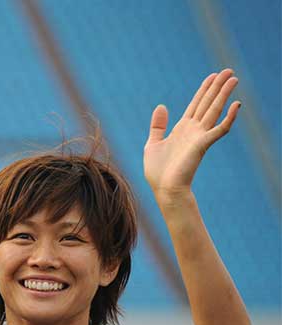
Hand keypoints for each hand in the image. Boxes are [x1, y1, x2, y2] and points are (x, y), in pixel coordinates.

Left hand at [144, 68, 239, 198]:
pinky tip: (236, 105)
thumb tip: (161, 106)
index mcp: (182, 129)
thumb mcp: (153, 143)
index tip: (213, 76)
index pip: (196, 104)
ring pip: (214, 110)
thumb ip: (158, 125)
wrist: (164, 189)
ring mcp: (199, 137)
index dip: (204, 89)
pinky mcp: (203, 145)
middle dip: (217, 87)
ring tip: (233, 79)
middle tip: (229, 70)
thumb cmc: (158, 172)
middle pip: (208, 103)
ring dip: (224, 95)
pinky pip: (219, 129)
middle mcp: (193, 130)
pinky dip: (229, 117)